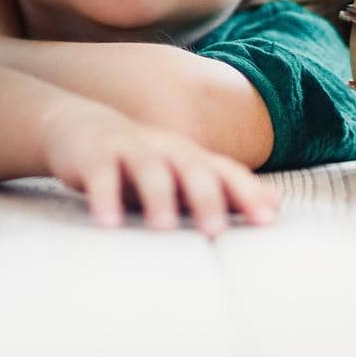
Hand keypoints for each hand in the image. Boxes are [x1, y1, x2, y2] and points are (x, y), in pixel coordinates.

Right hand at [39, 96, 279, 235]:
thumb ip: (223, 188)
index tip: (266, 220)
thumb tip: (276, 204)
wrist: (79, 126)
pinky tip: (108, 223)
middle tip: (216, 230)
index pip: (224, 171)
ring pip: (149, 168)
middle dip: (206, 196)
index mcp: (188, 156)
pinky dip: (105, 197)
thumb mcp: (180, 173)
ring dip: (158, 197)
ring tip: (163, 228)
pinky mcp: (94, 155)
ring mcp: (128, 149)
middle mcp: (163, 149)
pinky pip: (101, 175)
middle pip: (191, 167)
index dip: (246, 192)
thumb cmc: (140, 161)